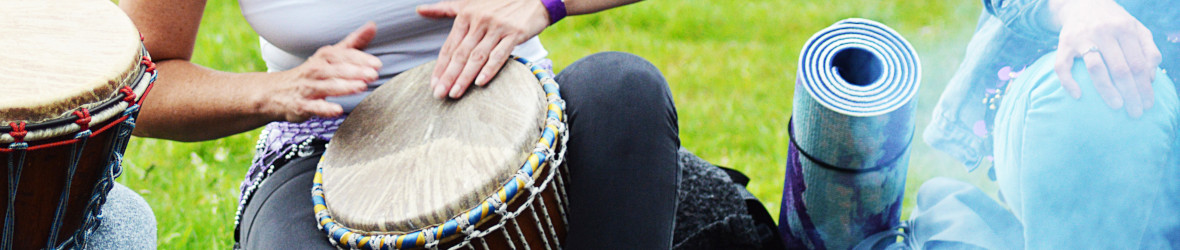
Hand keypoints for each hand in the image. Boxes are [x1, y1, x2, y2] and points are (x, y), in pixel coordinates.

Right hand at [262, 22, 381, 121]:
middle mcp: (316, 70)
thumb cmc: (311, 73)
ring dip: (344, 86)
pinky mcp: (302, 105)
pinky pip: (314, 107)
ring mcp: (308, 88)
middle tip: (373, 75)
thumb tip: (372, 26)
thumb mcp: (331, 55)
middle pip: (337, 69)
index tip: (377, 63)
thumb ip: (353, 43)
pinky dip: (325, 109)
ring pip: (327, 86)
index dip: (361, 58)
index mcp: (325, 57)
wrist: (276, 91)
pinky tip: (337, 110)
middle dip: (356, 71)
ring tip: (361, 87)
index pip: (343, 55)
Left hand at [417, 0, 549, 98]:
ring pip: (477, 56)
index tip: (433, 84)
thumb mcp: (470, 3)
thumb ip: (445, 9)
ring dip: (465, 77)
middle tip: (439, 94)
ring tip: (455, 93)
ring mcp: (497, 27)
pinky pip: (500, 54)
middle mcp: (480, 21)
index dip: (440, 66)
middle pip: (461, 54)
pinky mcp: (515, 33)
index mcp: (466, 15)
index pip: (450, 46)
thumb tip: (419, 10)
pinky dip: (490, 69)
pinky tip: (480, 82)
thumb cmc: (500, 2)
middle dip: (448, 76)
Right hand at [1052, 0, 1161, 117]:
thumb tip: (1151, 78)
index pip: (1138, 63)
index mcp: (1124, 29)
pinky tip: (1078, 96)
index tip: (1148, 104)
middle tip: (1135, 113)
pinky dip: (1069, 82)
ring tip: (1116, 107)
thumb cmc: (1114, 22)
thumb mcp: (1135, 28)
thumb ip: (1148, 49)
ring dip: (1107, 90)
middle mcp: (1103, 32)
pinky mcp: (1063, 44)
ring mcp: (1082, 38)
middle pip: (1120, 68)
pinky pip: (1063, 66)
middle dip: (1130, 93)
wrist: (1082, 3)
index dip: (1145, 86)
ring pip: (1096, 68)